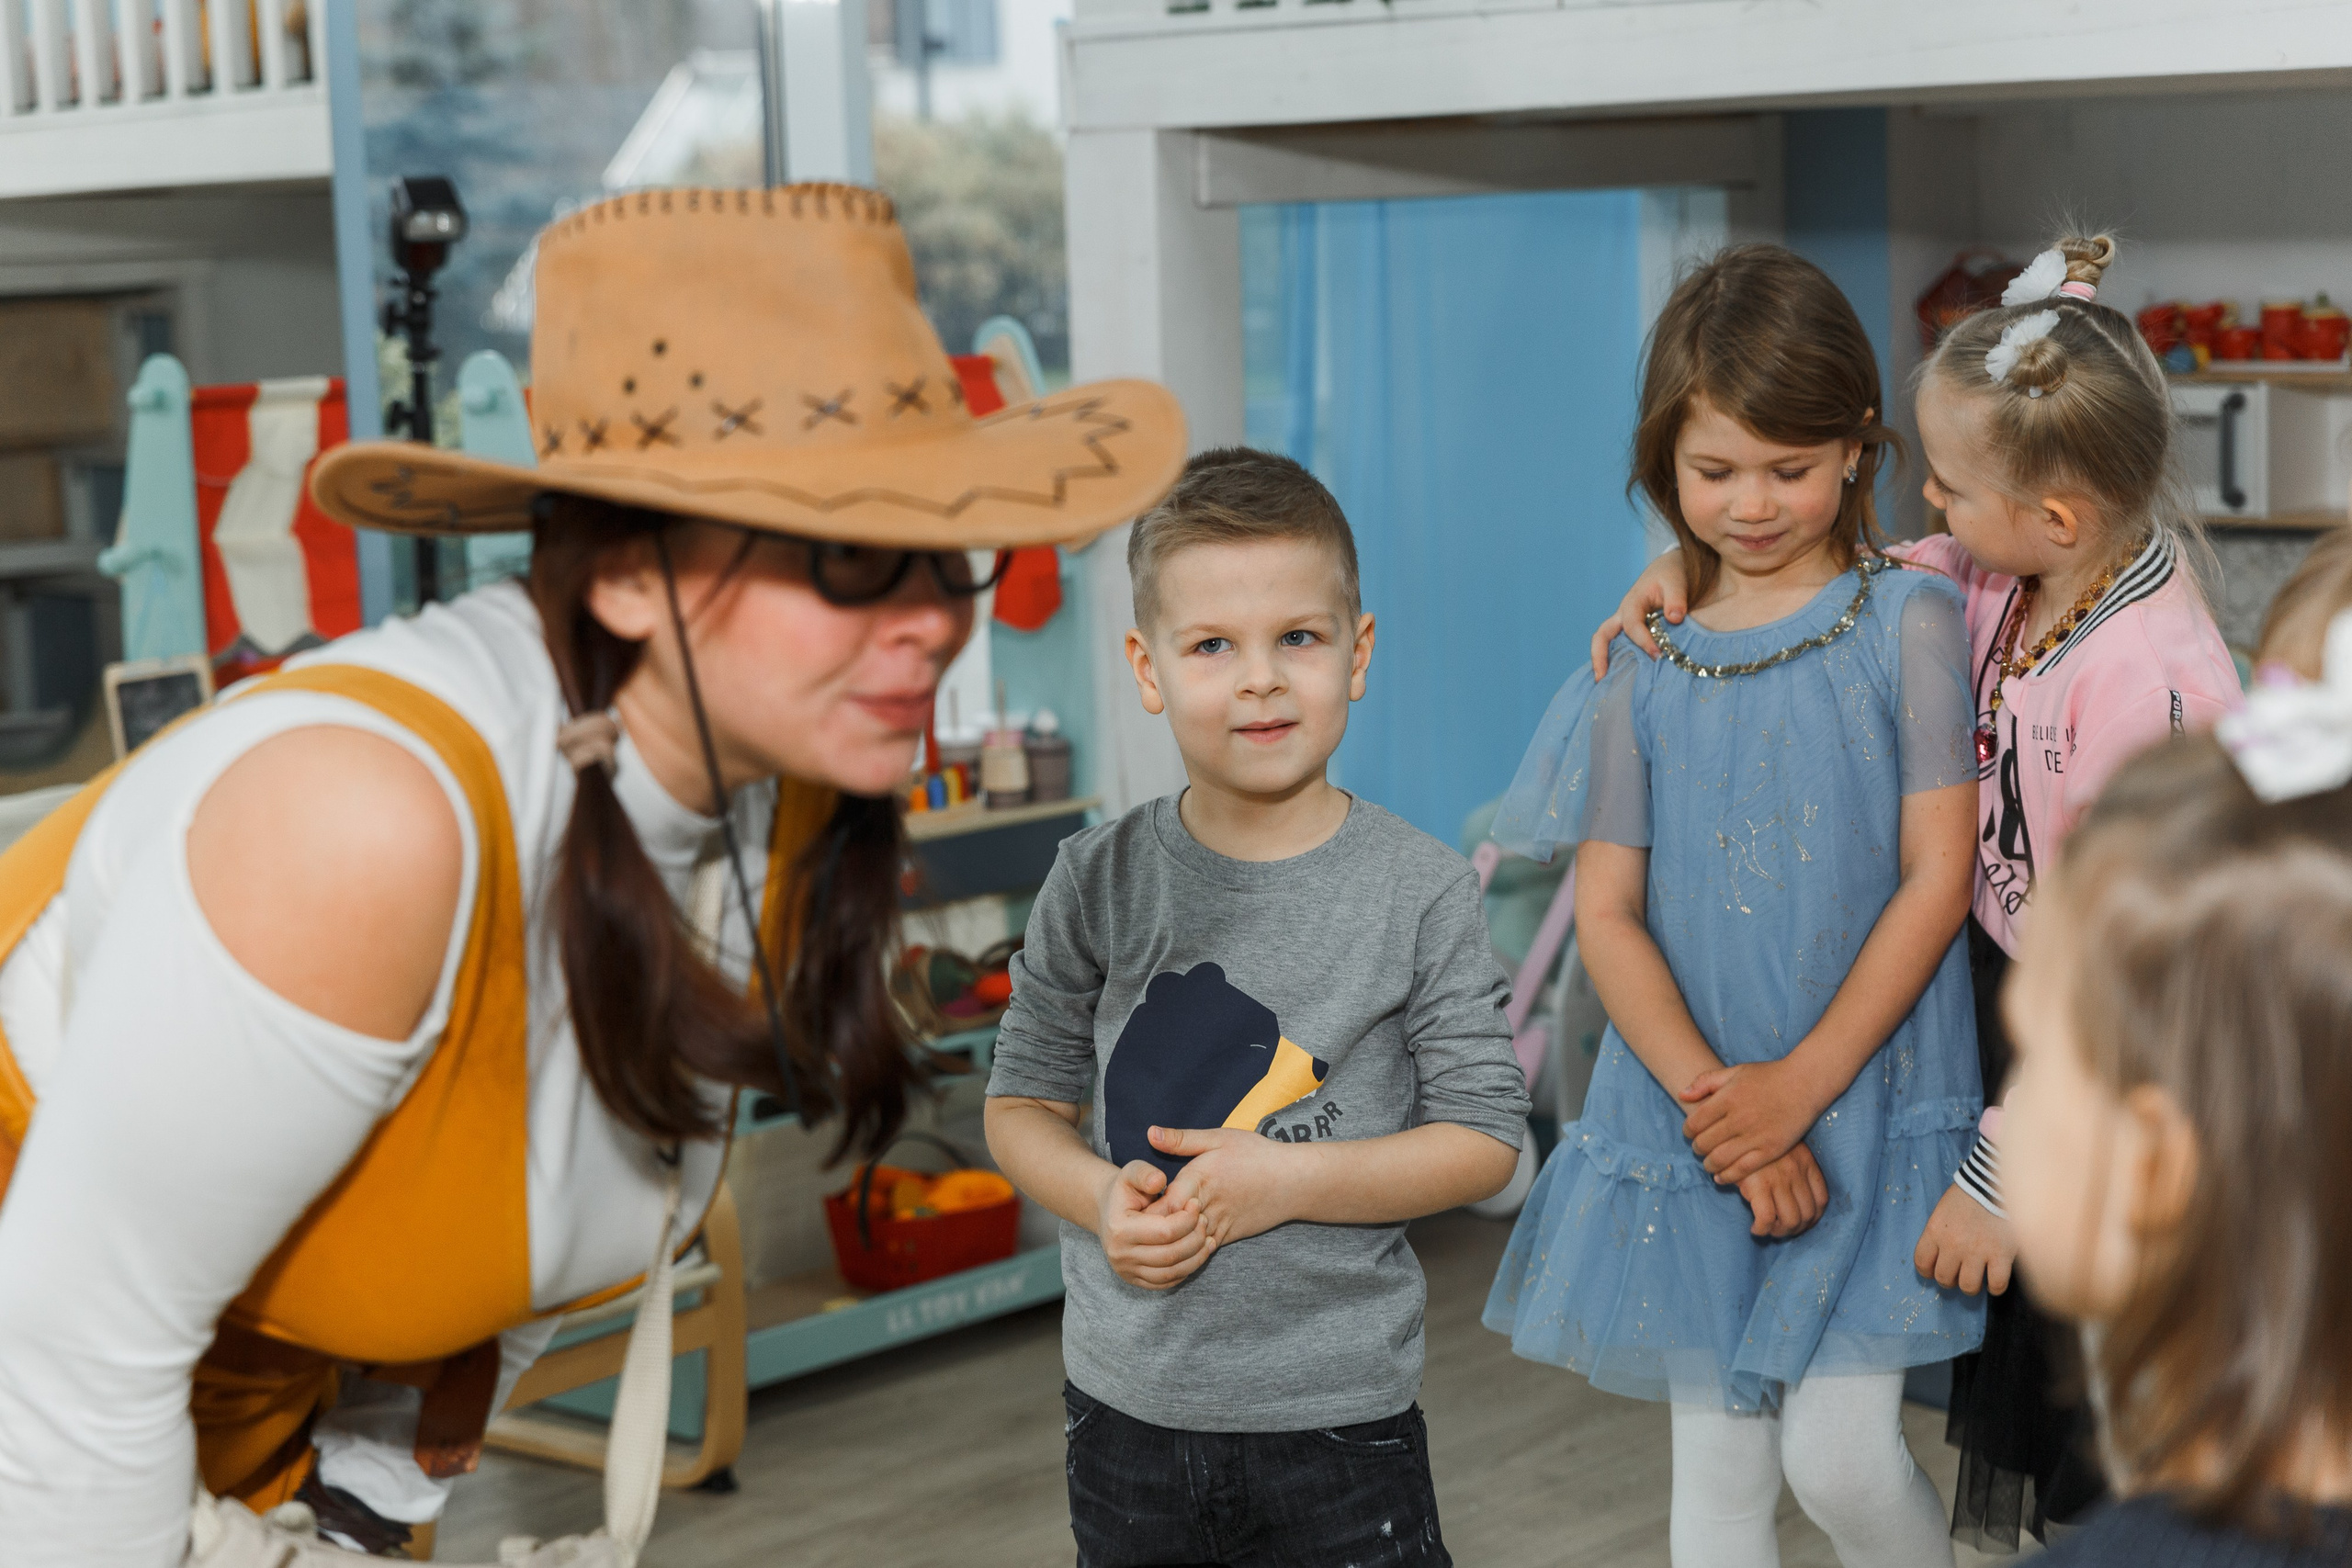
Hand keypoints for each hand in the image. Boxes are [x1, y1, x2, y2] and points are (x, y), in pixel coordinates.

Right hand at [1096, 1159, 1214, 1290]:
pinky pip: (1166, 1282)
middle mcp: (1120, 1255)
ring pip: (1171, 1273)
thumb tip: (1160, 1181)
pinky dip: (1186, 1270)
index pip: (1165, 1231)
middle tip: (1206, 1221)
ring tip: (1208, 1239)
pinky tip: (1197, 1253)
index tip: (1197, 1203)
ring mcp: (1127, 1271)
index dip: (1188, 1219)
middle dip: (1196, 1238)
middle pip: (1171, 1255)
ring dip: (1196, 1257)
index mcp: (1120, 1229)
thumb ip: (1144, 1173)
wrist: (1108, 1211)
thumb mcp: (1130, 1172)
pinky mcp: (1134, 1280)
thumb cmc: (1125, 1190)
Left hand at [1147, 1126, 1300, 1246]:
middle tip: (1136, 1229)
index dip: (1146, 1209)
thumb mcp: (1218, 1138)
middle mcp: (1206, 1204)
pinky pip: (1202, 1249)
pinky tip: (1177, 1246)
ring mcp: (1218, 1223)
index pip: (1162, 1203)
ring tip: (1152, 1240)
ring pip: (1185, 1242)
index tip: (1133, 1208)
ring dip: (1169, 1242)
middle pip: (1170, 1226)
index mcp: (1198, 1178)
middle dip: (1152, 1229)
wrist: (1293, 1181)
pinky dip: (1188, 1249)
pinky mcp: (1229, 1235)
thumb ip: (1181, 1139)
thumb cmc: (1255, 1154)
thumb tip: (1150, 1132)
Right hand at [1589, 550, 1689, 677]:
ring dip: (1604, 662)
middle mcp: (1623, 614)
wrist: (1671, 569)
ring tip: (1607, 685)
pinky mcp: (1632, 631)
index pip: (1631, 625)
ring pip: (1607, 642)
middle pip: (1602, 635)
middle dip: (1599, 656)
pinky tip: (1625, 680)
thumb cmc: (1672, 574)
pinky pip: (1620, 647)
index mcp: (1633, 602)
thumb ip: (1676, 598)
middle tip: (1602, 679)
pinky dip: (1618, 662)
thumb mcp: (1676, 581)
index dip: (1642, 641)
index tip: (1657, 656)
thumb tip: (1675, 618)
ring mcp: (1625, 624)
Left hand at [1680, 1059, 1825, 1186]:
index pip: (1694, 1123)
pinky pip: (1743, 1169)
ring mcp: (1756, 1135)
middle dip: (1697, 1149)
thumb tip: (1682, 1095)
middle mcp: (1739, 1118)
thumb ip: (1706, 1081)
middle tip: (1699, 1149)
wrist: (1805, 1083)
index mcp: (1727, 1098)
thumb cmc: (1768, 1076)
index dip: (1687, 1131)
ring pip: (1720, 1159)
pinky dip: (1728, 1176)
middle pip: (1704, 1143)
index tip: (1690, 1133)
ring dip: (1709, 1164)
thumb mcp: (1735, 1071)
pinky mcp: (1771, 1149)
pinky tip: (1721, 1176)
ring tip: (1709, 1163)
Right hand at [1737, 1144, 1827, 1237]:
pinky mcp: (1757, 1186)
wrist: (1729, 1130)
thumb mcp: (1781, 1147)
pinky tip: (1755, 1228)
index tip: (1802, 1224)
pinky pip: (1767, 1219)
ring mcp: (1778, 1179)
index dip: (1813, 1219)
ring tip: (1768, 1230)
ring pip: (1790, 1221)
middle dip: (1796, 1229)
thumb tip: (1799, 1202)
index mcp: (1805, 1161)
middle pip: (1807, 1214)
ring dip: (1780, 1232)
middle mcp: (1795, 1171)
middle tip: (1781, 1230)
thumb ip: (1794, 1167)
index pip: (1821, 1200)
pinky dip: (1762, 1230)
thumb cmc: (1754, 1142)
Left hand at [1913, 1184, 2015, 1294]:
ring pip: (1968, 1286)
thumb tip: (1939, 1257)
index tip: (1935, 1271)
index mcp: (1935, 1231)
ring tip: (1978, 1278)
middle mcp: (1953, 1245)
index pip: (1922, 1263)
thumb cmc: (1969, 1195)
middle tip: (1959, 1273)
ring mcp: (1978, 1251)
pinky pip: (1997, 1284)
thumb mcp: (1943, 1211)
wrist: (1996, 1183)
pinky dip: (1996, 1287)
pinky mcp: (2002, 1254)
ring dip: (1972, 1286)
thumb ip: (1939, 1234)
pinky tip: (1995, 1280)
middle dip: (1951, 1280)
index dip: (1928, 1272)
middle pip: (1944, 1278)